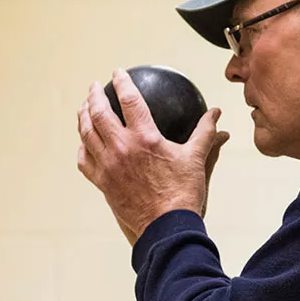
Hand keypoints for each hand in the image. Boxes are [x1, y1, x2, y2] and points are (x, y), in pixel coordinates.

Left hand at [76, 68, 229, 244]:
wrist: (166, 227)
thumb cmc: (184, 193)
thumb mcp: (197, 159)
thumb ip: (205, 133)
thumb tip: (216, 114)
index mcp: (145, 138)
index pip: (129, 100)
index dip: (122, 82)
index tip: (118, 72)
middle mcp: (121, 148)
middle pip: (98, 113)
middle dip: (93, 95)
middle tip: (94, 87)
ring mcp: (108, 166)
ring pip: (86, 134)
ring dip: (83, 116)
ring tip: (84, 108)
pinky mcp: (102, 183)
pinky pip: (85, 160)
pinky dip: (83, 148)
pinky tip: (85, 144)